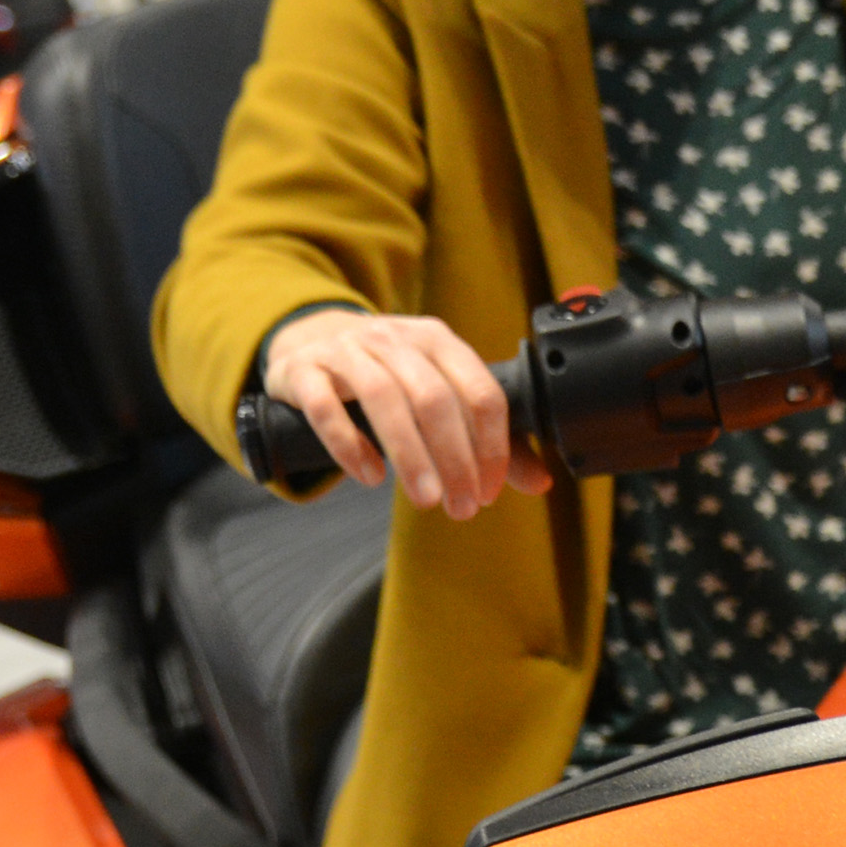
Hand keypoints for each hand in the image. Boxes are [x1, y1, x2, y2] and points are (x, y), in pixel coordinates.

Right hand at [260, 305, 542, 518]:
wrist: (310, 341)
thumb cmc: (388, 375)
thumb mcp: (438, 391)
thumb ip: (485, 436)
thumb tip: (541, 482)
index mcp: (437, 341)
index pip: (479, 391)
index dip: (492, 446)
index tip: (490, 490)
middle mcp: (394, 339)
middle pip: (434, 398)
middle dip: (455, 459)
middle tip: (462, 507)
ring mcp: (346, 351)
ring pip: (383, 399)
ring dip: (410, 456)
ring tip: (426, 499)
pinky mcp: (304, 372)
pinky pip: (326, 407)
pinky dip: (349, 445)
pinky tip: (370, 476)